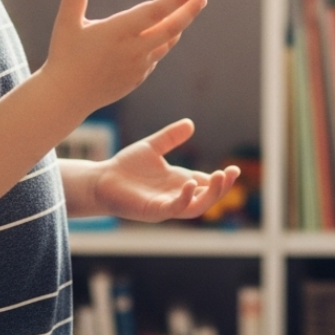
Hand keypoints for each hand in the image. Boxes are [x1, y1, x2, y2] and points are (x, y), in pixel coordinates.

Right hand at [38, 0, 206, 118]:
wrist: (66, 98)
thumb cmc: (64, 56)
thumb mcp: (66, 23)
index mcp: (117, 33)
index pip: (153, 13)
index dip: (174, 0)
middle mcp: (132, 50)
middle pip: (169, 29)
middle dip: (188, 12)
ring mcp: (138, 66)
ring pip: (165, 43)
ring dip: (177, 25)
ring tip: (188, 9)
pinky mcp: (137, 78)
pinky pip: (156, 56)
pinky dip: (164, 42)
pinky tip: (166, 32)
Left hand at [88, 119, 240, 221]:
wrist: (101, 179)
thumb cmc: (126, 167)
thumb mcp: (152, 147)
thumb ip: (171, 137)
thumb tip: (191, 124)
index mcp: (178, 182)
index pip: (206, 184)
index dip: (221, 179)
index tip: (233, 169)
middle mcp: (175, 195)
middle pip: (207, 198)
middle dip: (221, 188)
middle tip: (231, 173)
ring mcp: (166, 205)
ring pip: (196, 207)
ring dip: (210, 195)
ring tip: (219, 177)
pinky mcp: (153, 211)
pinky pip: (174, 208)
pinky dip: (185, 198)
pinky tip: (190, 184)